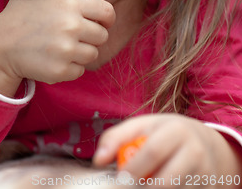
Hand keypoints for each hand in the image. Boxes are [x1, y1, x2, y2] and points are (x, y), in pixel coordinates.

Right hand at [0, 0, 114, 95]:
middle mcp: (71, 27)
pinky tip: (54, 58)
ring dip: (81, 52)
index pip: (107, 12)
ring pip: (93, 54)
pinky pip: (79, 71)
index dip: (104, 18)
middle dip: (90, 36)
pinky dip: (70, 68)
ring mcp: (66, 50)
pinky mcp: (60, 71)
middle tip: (71, 34)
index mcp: (70, 4)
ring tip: (61, 46)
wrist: (0, 46)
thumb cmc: (20, 13)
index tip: (96, 21)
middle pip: (102, 35)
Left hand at [93, 113, 241, 187]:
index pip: (152, 152)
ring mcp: (205, 174)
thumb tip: (98, 160)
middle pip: (164, 182)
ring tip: (146, 182)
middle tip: (128, 187)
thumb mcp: (144, 126)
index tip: (119, 179)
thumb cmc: (165, 134)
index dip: (133, 169)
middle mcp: (194, 152)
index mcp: (176, 130)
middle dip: (143, 188)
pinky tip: (162, 185)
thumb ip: (117, 137)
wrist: (210, 146)